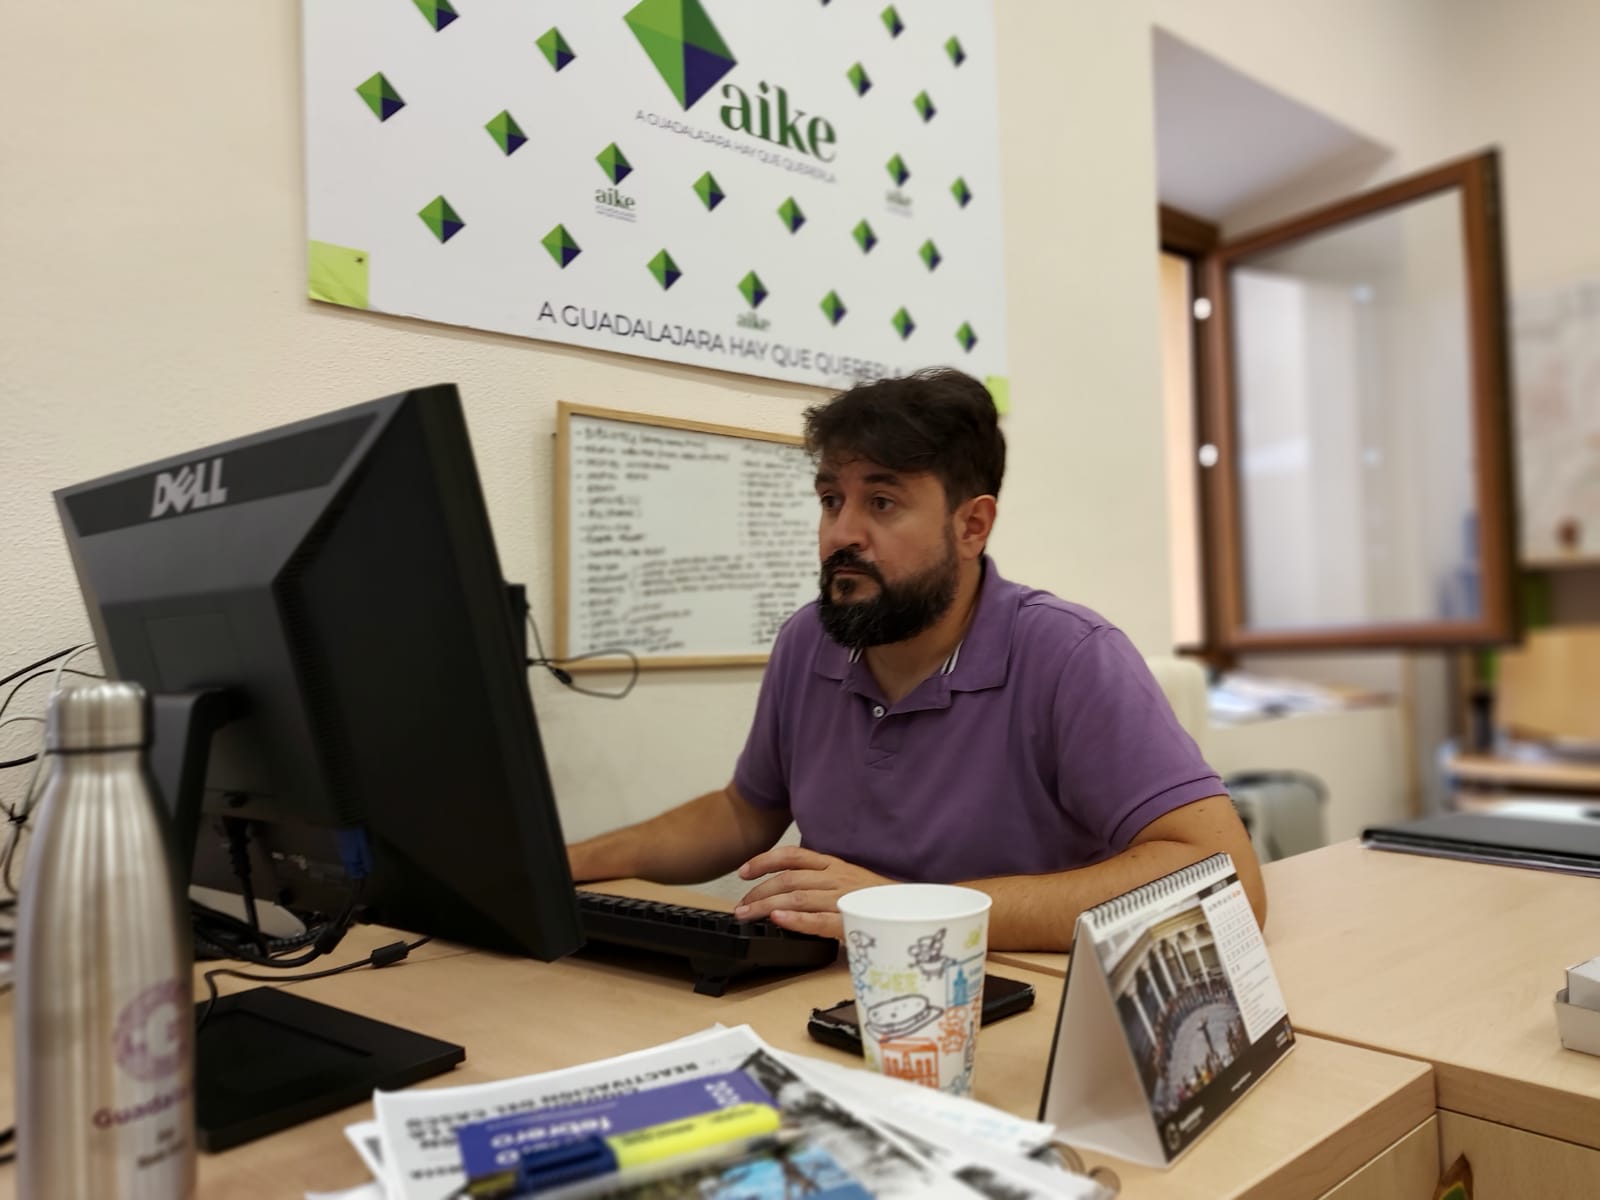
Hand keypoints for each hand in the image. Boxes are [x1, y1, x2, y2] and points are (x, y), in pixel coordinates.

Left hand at [734, 846, 889, 938]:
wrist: (913, 912)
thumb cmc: (877, 900)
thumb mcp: (847, 881)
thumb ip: (820, 880)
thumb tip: (785, 888)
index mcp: (834, 865)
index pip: (793, 856)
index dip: (764, 861)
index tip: (743, 872)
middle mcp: (836, 878)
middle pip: (789, 879)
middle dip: (758, 892)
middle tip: (740, 907)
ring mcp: (843, 899)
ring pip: (798, 898)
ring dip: (767, 906)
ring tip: (748, 915)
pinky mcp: (850, 922)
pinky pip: (819, 920)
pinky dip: (796, 919)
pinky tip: (778, 920)